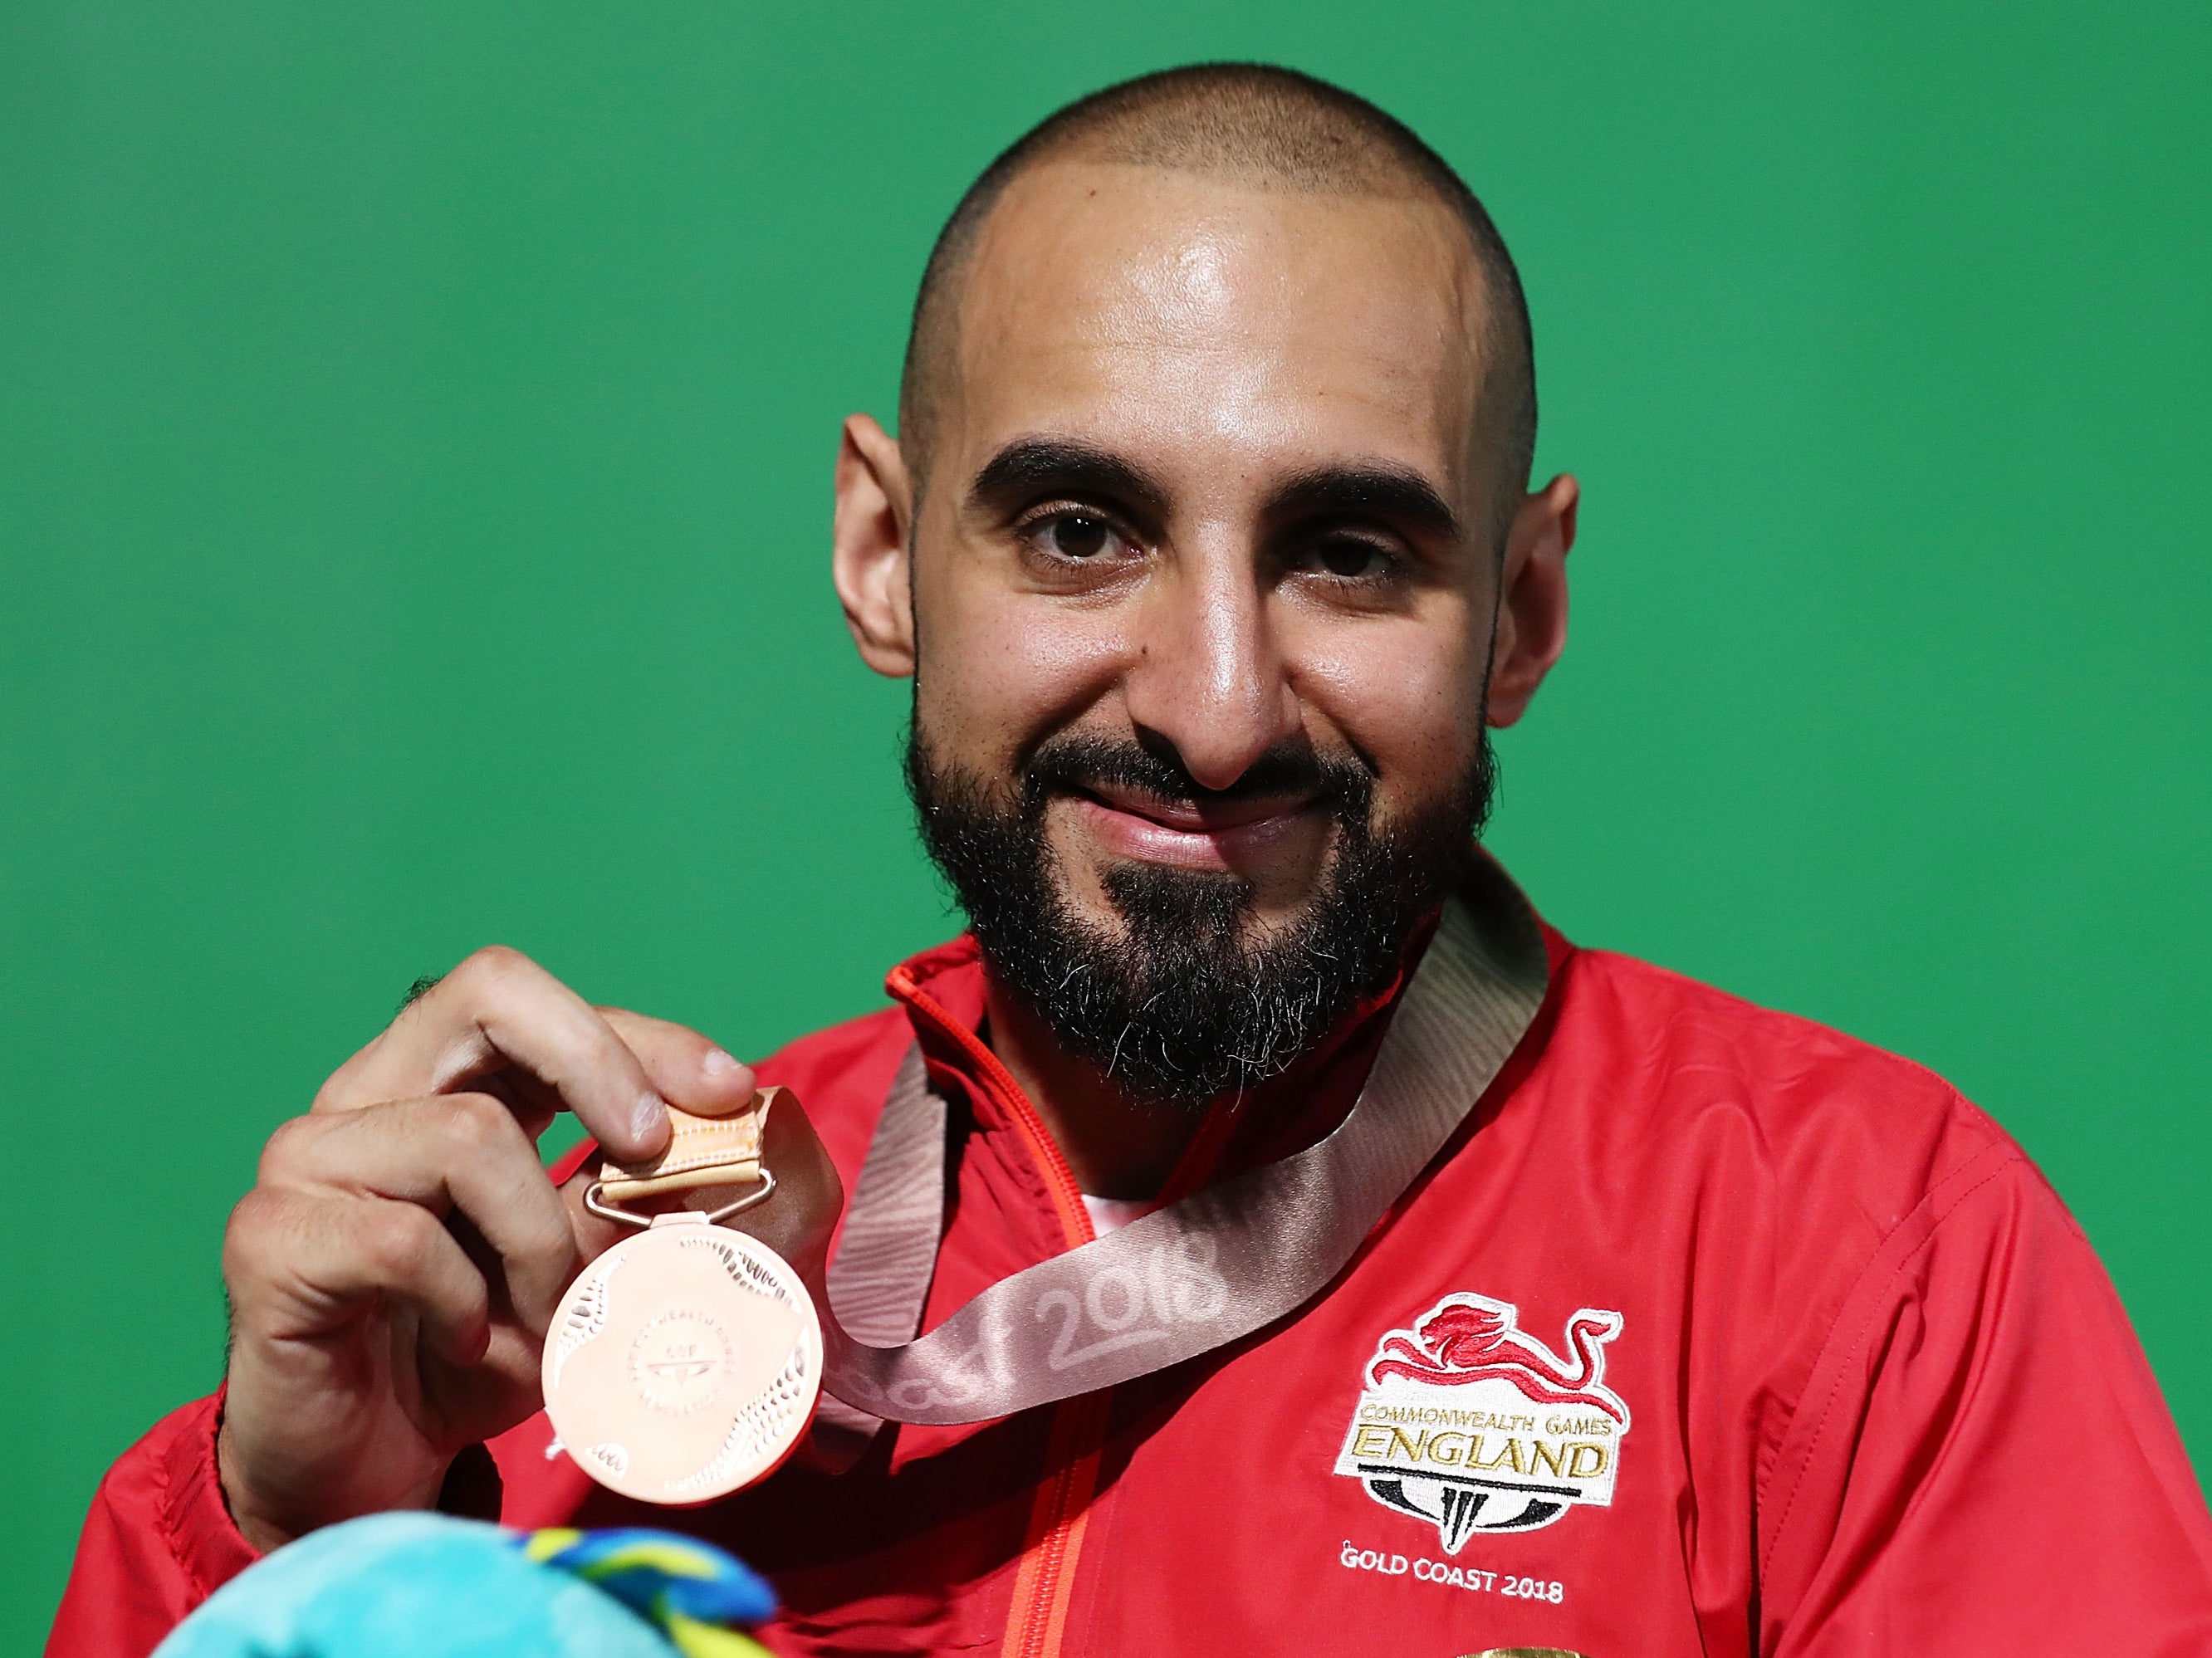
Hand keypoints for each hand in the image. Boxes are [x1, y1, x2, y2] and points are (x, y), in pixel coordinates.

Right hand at [216, 946, 757, 1551]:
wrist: (360, 1476)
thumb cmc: (472, 1358)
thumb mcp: (585, 1271)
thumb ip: (644, 1199)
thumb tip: (749, 1135)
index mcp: (439, 1081)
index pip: (538, 1004)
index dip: (640, 1034)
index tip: (729, 1090)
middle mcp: (366, 1096)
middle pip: (486, 993)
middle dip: (596, 1058)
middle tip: (652, 1147)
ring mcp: (307, 1158)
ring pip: (468, 1133)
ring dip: (539, 1242)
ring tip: (546, 1320)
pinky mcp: (272, 1238)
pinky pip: (405, 1239)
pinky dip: (466, 1303)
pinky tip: (463, 1344)